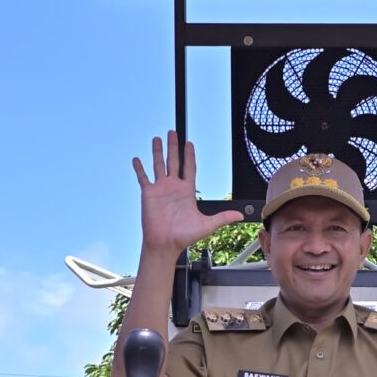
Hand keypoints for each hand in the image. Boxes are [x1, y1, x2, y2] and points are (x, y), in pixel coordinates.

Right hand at [134, 133, 243, 254]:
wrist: (165, 243)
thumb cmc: (184, 236)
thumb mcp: (207, 224)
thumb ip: (223, 217)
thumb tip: (239, 216)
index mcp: (187, 191)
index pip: (189, 168)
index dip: (190, 155)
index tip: (190, 143)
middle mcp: (173, 187)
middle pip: (174, 161)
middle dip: (173, 147)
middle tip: (173, 132)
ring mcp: (160, 189)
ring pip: (158, 165)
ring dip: (157, 152)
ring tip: (157, 138)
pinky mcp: (148, 194)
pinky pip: (143, 178)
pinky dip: (139, 168)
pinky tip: (136, 159)